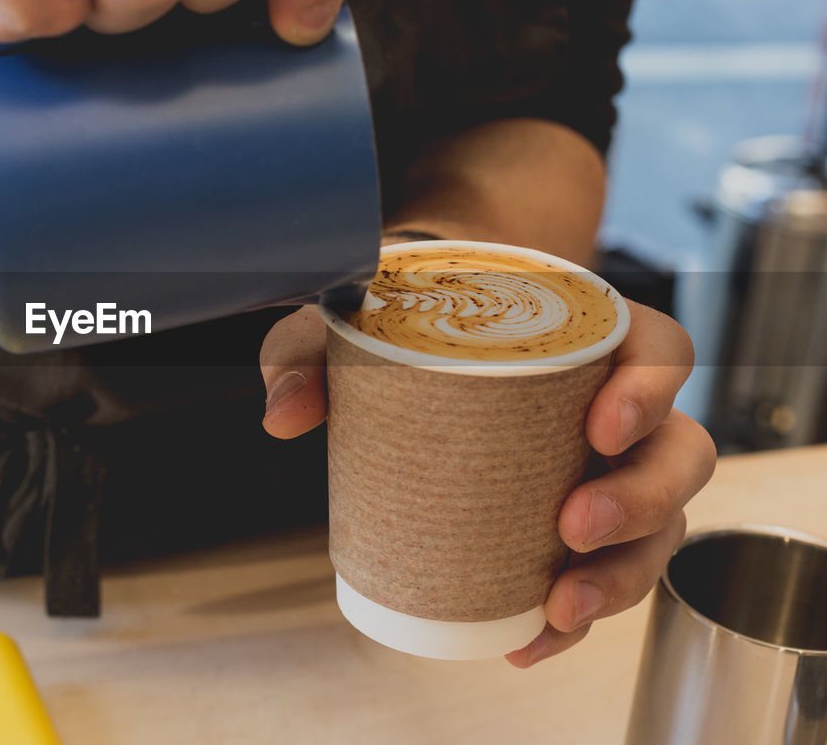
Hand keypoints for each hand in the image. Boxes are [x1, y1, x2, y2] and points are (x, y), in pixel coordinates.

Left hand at [259, 300, 715, 665]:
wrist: (413, 347)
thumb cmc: (402, 325)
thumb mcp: (349, 323)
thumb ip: (307, 351)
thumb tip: (284, 413)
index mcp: (585, 337)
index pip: (660, 351)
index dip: (650, 391)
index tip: (600, 428)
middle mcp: (614, 406)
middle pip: (679, 452)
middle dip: (642, 501)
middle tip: (573, 526)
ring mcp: (607, 469)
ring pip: (661, 526)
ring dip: (624, 574)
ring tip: (560, 605)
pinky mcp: (579, 522)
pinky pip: (606, 574)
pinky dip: (576, 617)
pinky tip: (530, 639)